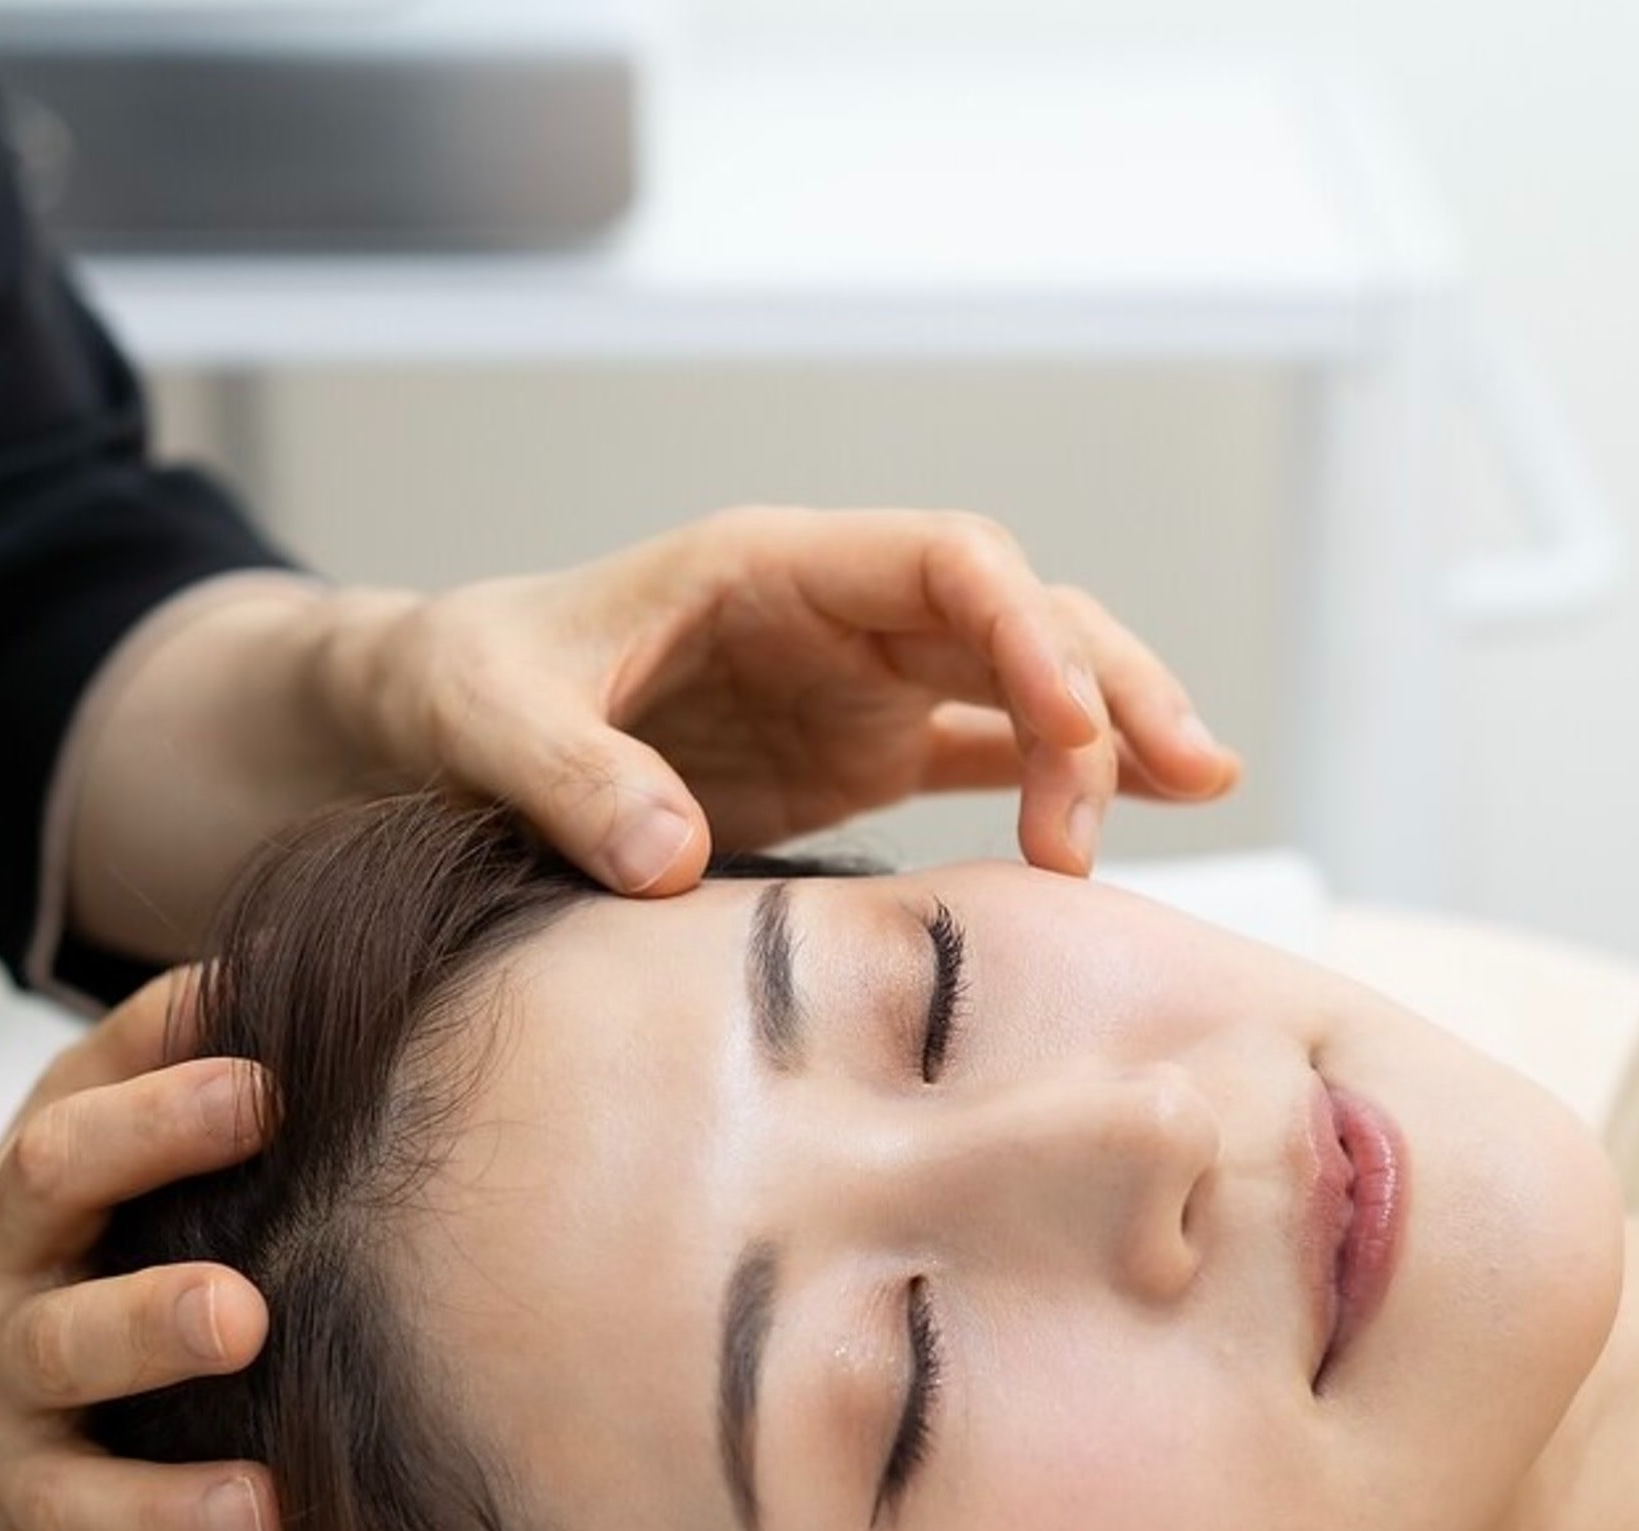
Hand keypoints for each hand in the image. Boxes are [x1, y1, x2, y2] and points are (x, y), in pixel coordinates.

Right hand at [0, 969, 280, 1530]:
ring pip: (79, 1505)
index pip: (71, 1159)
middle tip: (246, 1316)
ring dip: (170, 1514)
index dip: (159, 1121)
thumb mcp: (59, 1133)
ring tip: (272, 1515)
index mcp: (21, 1226)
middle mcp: (3, 1352)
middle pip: (64, 1341)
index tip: (265, 1083)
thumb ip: (151, 1048)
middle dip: (149, 1328)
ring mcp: (6, 1474)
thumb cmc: (42, 1233)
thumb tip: (277, 948)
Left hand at [330, 506, 1242, 894]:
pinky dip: (1068, 781)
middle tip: (1190, 774)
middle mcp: (841, 613)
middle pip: (1022, 616)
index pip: (945, 561)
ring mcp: (863, 684)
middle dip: (1111, 681)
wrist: (436, 720)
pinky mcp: (862, 754)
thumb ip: (569, 778)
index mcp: (770, 567)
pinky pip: (993, 754)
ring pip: (1030, 681)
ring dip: (1113, 732)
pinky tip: (1144, 818)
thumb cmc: (460, 685)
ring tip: (1202, 790)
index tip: (1068, 723)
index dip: (1021, 629)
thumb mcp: (481, 717)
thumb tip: (669, 861)